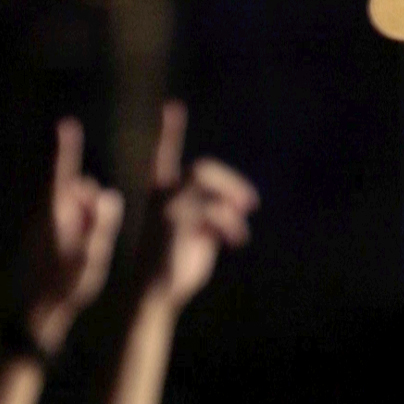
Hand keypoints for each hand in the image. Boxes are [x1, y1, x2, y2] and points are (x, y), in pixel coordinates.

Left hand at [25, 118, 125, 351]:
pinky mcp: (43, 236)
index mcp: (53, 219)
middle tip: (90, 240)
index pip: (60, 176)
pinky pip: (67, 220)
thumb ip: (100, 225)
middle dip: (89, 204)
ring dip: (85, 218)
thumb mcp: (90, 257)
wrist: (38, 312)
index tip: (66, 125)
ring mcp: (42, 226)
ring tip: (82, 252)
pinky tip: (77, 252)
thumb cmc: (65, 286)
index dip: (65, 151)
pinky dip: (79, 227)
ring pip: (72, 206)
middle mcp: (45, 217)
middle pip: (73, 192)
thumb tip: (108, 195)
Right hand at [138, 102, 258, 309]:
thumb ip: (212, 215)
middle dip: (230, 182)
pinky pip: (212, 208)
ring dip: (231, 198)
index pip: (163, 157)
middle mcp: (161, 198)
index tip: (171, 107)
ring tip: (241, 227)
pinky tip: (235, 240)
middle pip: (202, 168)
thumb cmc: (175, 271)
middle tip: (249, 204)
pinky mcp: (175, 220)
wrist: (154, 297)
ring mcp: (166, 207)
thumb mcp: (196, 237)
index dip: (168, 132)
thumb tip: (238, 204)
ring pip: (206, 182)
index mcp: (160, 198)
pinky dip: (229, 223)